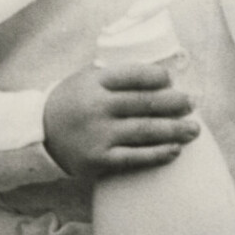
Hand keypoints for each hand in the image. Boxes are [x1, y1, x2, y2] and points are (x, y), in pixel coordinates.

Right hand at [43, 61, 198, 189]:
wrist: (40, 135)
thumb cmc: (73, 102)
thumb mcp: (87, 79)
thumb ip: (119, 76)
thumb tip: (164, 76)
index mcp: (95, 82)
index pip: (134, 75)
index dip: (158, 77)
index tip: (171, 80)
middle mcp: (97, 107)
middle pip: (145, 104)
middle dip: (175, 103)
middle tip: (194, 103)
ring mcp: (99, 135)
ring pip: (146, 131)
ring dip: (175, 130)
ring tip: (194, 129)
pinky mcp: (100, 160)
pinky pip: (136, 157)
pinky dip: (158, 154)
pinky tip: (175, 150)